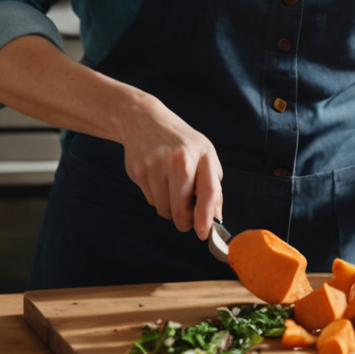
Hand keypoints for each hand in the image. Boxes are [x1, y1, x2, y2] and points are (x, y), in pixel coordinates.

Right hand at [116, 95, 224, 237]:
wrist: (144, 120)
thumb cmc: (180, 141)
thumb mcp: (205, 155)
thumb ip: (212, 187)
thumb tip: (216, 219)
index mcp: (201, 156)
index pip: (208, 193)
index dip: (206, 217)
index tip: (204, 233)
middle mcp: (178, 160)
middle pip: (181, 210)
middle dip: (184, 220)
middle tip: (185, 217)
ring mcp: (155, 166)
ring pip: (164, 210)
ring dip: (169, 207)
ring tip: (170, 186)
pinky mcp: (138, 171)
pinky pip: (151, 201)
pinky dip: (157, 197)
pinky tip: (157, 179)